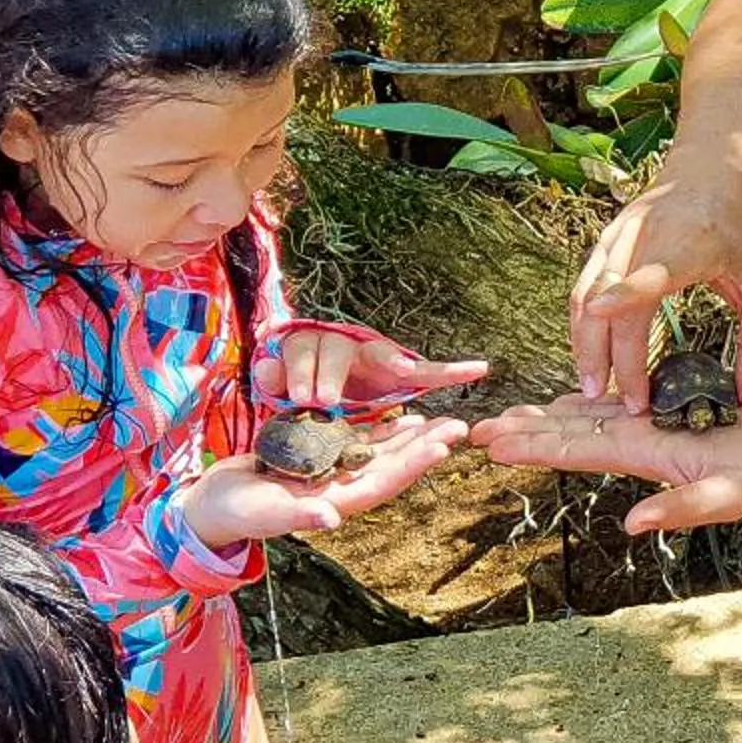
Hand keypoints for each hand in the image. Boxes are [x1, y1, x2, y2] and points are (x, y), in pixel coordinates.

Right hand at [182, 413, 468, 543]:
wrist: (213, 505)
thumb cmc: (235, 512)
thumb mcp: (263, 513)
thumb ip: (298, 515)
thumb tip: (331, 518)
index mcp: (335, 504)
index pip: (382, 482)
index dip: (412, 465)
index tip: (441, 446)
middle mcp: (342, 489)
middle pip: (392, 465)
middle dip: (425, 446)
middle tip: (459, 425)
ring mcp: (334, 473)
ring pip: (382, 453)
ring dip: (411, 437)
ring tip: (442, 420)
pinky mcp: (321, 459)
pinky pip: (359, 442)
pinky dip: (383, 430)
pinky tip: (404, 416)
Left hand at [264, 320, 487, 411]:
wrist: (322, 378)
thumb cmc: (302, 383)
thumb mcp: (284, 383)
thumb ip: (276, 378)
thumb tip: (262, 372)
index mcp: (312, 346)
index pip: (303, 350)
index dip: (301, 372)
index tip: (301, 397)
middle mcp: (346, 343)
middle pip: (340, 348)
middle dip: (332, 372)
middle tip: (323, 399)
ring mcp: (376, 355)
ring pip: (386, 357)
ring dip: (397, 364)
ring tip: (406, 372)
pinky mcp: (403, 372)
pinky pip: (430, 371)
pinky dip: (452, 370)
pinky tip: (478, 369)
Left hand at [469, 392, 741, 533]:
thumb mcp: (726, 498)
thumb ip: (680, 512)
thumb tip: (631, 527)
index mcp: (643, 459)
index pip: (577, 451)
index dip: (534, 448)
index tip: (493, 447)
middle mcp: (637, 443)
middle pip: (568, 434)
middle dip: (522, 433)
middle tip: (474, 430)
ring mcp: (650, 427)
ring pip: (585, 417)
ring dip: (543, 418)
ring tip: (505, 417)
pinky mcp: (666, 408)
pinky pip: (616, 403)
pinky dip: (584, 400)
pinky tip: (562, 399)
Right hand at [570, 159, 741, 414]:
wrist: (710, 172)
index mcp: (691, 245)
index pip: (651, 270)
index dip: (625, 292)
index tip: (602, 312)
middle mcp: (646, 238)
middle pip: (610, 301)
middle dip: (611, 358)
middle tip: (622, 404)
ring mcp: (619, 238)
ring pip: (585, 298)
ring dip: (586, 348)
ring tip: (597, 390)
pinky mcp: (604, 242)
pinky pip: (582, 290)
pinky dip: (583, 328)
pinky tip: (593, 358)